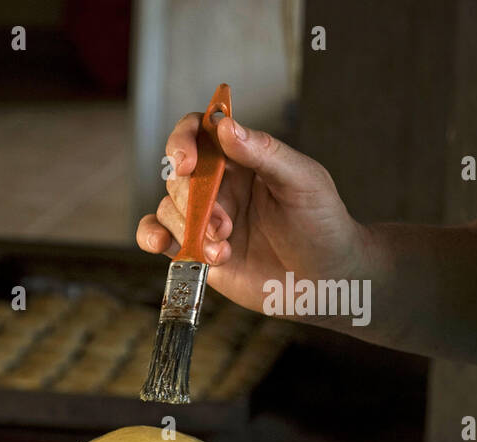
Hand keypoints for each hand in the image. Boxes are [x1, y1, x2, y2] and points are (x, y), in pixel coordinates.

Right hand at [137, 114, 377, 314]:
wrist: (325, 280)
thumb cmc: (322, 225)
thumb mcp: (303, 181)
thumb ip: (264, 152)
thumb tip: (224, 126)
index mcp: (244, 158)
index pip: (200, 132)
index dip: (183, 140)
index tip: (187, 162)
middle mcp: (219, 185)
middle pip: (179, 176)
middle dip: (194, 201)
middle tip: (225, 226)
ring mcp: (205, 218)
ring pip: (168, 208)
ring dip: (188, 229)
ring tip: (222, 250)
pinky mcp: (195, 250)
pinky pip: (156, 234)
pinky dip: (152, 236)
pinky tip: (162, 245)